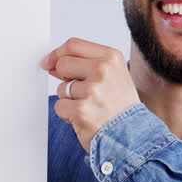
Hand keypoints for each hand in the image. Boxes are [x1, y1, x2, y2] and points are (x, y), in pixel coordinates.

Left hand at [39, 37, 140, 152]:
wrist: (133, 136)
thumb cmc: (120, 107)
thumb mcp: (113, 76)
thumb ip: (86, 64)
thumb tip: (53, 63)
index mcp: (111, 57)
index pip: (73, 45)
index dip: (56, 54)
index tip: (48, 63)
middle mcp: (103, 70)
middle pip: (63, 64)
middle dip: (64, 79)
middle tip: (79, 92)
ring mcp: (92, 90)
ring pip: (61, 88)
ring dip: (70, 100)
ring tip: (89, 108)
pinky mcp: (81, 110)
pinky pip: (60, 106)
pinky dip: (67, 115)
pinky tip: (84, 118)